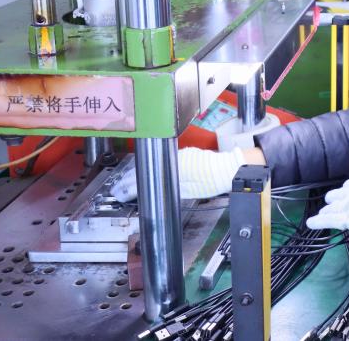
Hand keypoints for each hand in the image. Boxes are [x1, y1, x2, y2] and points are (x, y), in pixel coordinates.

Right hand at [109, 147, 245, 201]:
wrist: (230, 168)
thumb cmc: (214, 180)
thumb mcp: (190, 191)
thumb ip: (170, 189)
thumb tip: (153, 191)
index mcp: (174, 167)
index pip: (147, 177)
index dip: (130, 186)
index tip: (121, 193)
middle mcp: (175, 157)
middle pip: (147, 168)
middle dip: (129, 179)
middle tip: (118, 189)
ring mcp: (180, 154)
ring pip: (153, 163)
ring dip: (139, 173)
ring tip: (126, 182)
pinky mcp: (185, 155)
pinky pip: (161, 160)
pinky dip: (151, 167)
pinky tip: (146, 173)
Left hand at [305, 175, 348, 236]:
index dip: (348, 190)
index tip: (347, 193)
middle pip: (339, 194)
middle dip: (335, 199)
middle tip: (333, 203)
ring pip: (332, 206)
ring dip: (327, 210)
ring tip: (322, 213)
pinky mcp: (346, 219)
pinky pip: (328, 219)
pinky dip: (318, 221)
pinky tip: (311, 223)